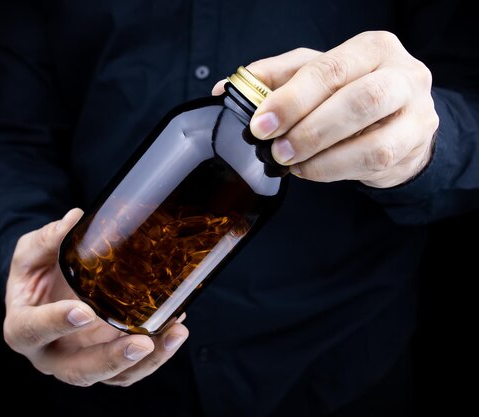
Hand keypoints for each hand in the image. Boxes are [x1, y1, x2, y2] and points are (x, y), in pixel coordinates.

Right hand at [3, 208, 188, 386]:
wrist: (48, 289)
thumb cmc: (36, 272)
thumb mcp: (32, 251)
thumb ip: (48, 239)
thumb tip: (74, 220)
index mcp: (22, 326)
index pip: (31, 330)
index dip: (55, 323)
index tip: (85, 311)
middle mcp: (50, 353)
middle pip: (77, 371)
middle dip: (111, 359)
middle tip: (142, 342)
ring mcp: (80, 360)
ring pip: (112, 377)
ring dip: (146, 362)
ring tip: (174, 334)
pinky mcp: (105, 360)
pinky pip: (131, 370)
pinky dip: (157, 354)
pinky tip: (174, 329)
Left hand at [214, 31, 438, 187]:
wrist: (396, 123)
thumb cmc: (348, 95)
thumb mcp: (312, 79)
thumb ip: (273, 79)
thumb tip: (225, 90)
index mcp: (371, 48)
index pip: (328, 69)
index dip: (290, 99)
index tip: (260, 124)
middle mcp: (401, 72)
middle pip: (356, 98)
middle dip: (308, 127)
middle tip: (274, 148)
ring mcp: (416, 109)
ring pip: (372, 136)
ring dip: (322, 153)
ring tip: (290, 161)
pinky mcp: (417, 141)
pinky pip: (376, 160)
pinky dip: (335, 169)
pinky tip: (311, 170)